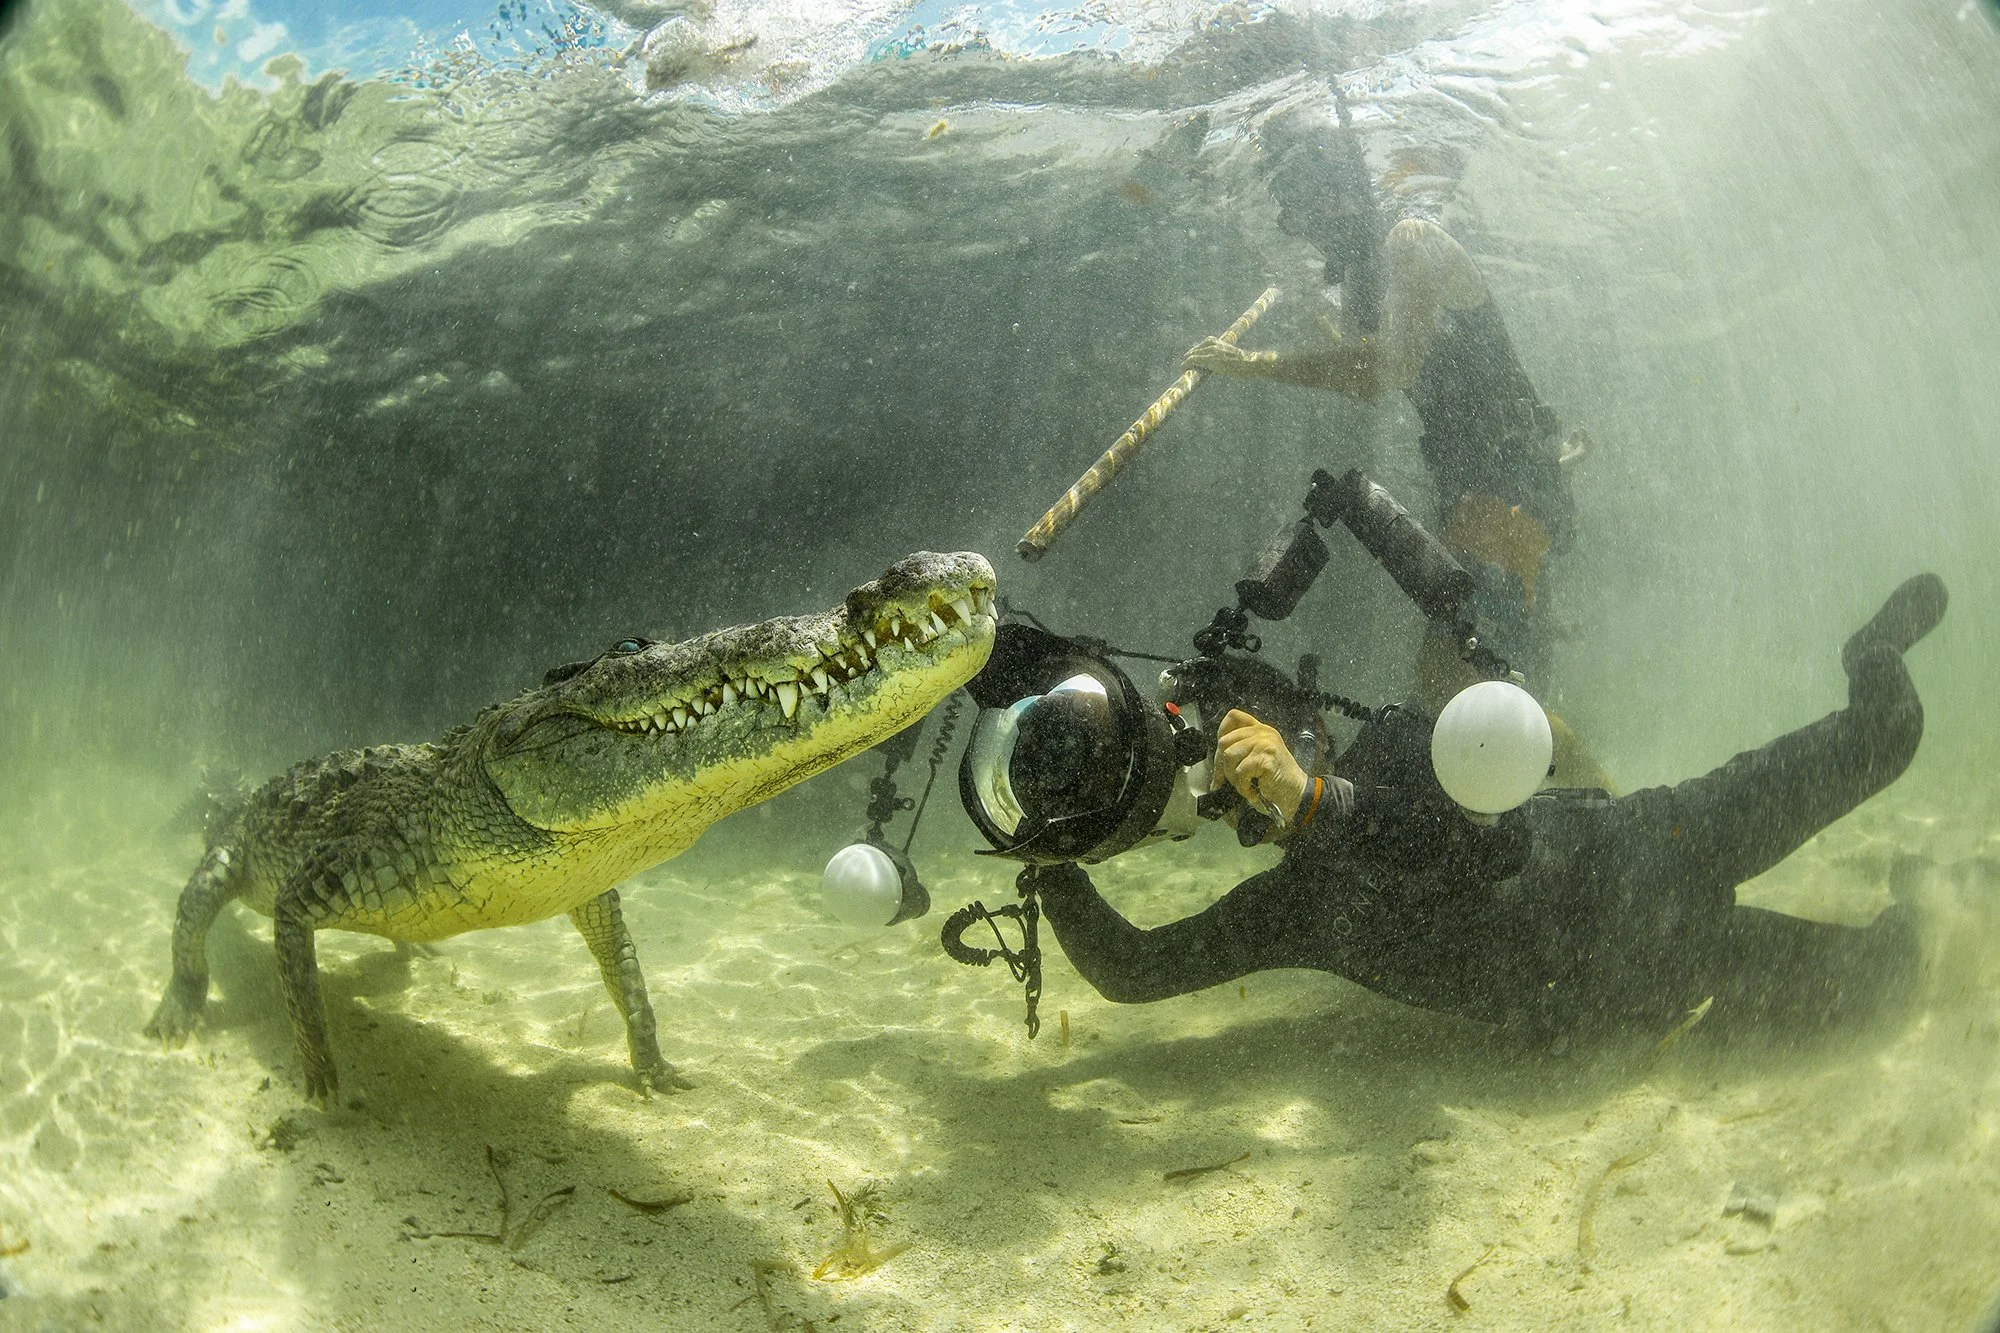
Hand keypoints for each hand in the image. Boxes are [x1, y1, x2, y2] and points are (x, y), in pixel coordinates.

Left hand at [1182, 336, 1254, 375]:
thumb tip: (1218, 364)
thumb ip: (1221, 356)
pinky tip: (1183, 369)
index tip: (1189, 361)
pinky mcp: (1209, 359)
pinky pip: (1192, 360)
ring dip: (1186, 362)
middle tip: (1185, 366)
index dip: (1193, 354)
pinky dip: (1186, 364)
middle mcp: (1212, 344)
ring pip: (1191, 355)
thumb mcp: (1230, 355)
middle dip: (1188, 358)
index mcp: (1216, 341)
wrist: (1249, 364)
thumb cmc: (1242, 363)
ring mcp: (1210, 351)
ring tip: (1183, 368)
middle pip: (1194, 351)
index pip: (1199, 347)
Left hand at [1212, 710, 1308, 830]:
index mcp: (1260, 729)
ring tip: (1246, 785)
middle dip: (1222, 766)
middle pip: (1224, 741)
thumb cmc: (1275, 780)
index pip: (1233, 717)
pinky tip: (1253, 791)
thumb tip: (1215, 759)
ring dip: (1233, 778)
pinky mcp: (1266, 757)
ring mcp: (1265, 743)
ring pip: (1229, 756)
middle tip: (1230, 780)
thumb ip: (1241, 749)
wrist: (1296, 793)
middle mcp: (1263, 732)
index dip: (1221, 733)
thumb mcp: (1257, 757)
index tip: (1221, 754)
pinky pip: (1240, 771)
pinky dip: (1243, 786)